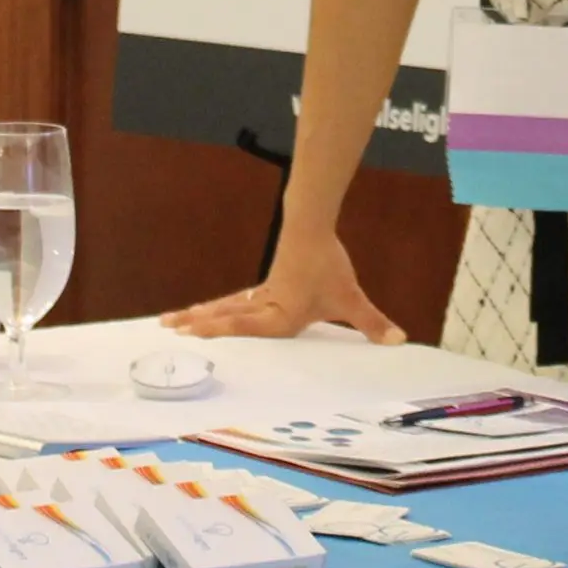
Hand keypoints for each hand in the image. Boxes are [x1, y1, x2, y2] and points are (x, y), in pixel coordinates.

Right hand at [161, 225, 404, 344]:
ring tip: (171, 320)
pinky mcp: (264, 287)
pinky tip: (206, 313)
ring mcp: (260, 295)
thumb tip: (399, 341)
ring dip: (200, 315)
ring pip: (225, 306)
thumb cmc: (328, 265)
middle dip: (197, 324)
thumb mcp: (350, 297)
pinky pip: (234, 301)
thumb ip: (372, 322)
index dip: (219, 328)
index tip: (192, 333)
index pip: (245, 324)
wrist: (312, 226)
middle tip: (168, 329)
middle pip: (225, 314)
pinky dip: (216, 309)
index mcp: (280, 314)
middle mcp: (264, 306)